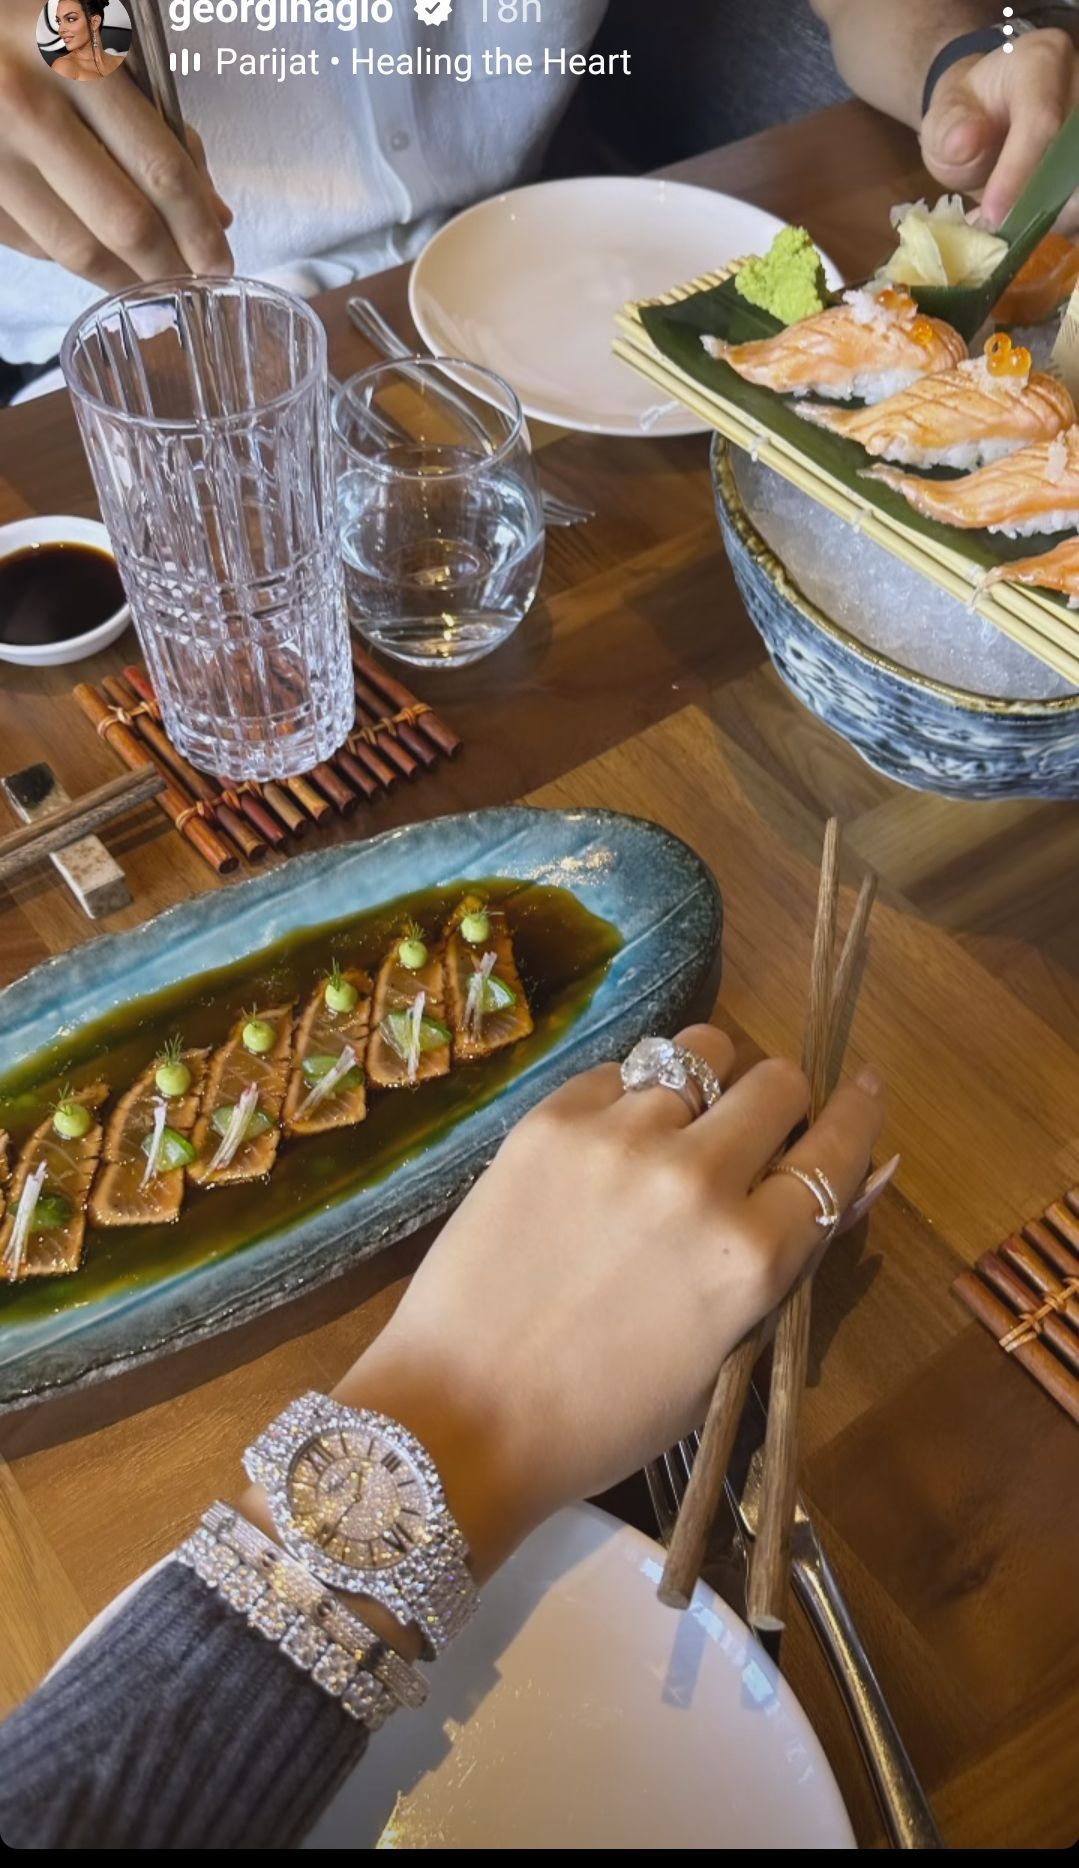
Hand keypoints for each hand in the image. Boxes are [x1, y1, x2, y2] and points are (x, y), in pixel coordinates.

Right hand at [0, 1, 231, 291]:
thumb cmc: (31, 34)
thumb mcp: (100, 50)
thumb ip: (160, 126)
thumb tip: (213, 216)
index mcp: (76, 60)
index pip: (160, 170)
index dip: (198, 230)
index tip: (220, 264)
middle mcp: (27, 105)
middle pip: (124, 223)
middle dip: (169, 268)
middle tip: (192, 286)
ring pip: (78, 249)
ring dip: (126, 279)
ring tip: (152, 282)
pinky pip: (36, 245)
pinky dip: (75, 257)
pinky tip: (98, 251)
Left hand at [333, 1025, 889, 1583]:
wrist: (457, 1414)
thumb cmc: (598, 1419)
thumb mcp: (717, 1361)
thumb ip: (777, 1268)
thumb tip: (835, 1194)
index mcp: (750, 1257)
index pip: (835, 1153)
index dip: (857, 1116)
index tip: (863, 1089)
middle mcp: (697, 1180)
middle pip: (777, 1082)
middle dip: (779, 1102)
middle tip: (754, 1130)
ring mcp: (619, 1138)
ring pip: (699, 1054)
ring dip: (704, 1087)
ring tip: (676, 1126)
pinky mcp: (550, 1119)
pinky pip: (621, 1071)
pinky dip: (630, 1095)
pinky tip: (609, 1143)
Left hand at [921, 29, 1078, 230]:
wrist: (986, 116)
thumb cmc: (966, 117)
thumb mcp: (944, 119)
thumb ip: (948, 130)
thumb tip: (964, 143)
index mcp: (1041, 60)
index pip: (1042, 120)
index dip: (1019, 173)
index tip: (994, 215)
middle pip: (1076, 153)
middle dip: (1046, 203)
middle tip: (1010, 235)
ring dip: (1064, 216)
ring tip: (1022, 235)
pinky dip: (1071, 221)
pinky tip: (1045, 234)